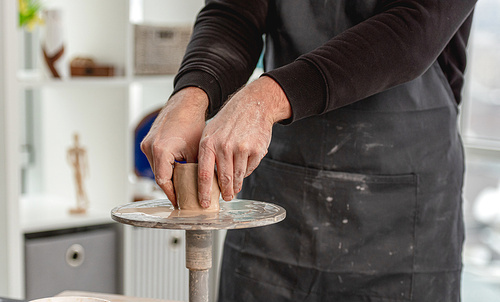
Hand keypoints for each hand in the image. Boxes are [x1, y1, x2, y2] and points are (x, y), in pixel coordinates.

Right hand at [140, 87, 207, 206]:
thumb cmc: (192, 123)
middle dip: (171, 187)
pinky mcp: (148, 141)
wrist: (185, 105)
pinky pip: (155, 160)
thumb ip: (195, 170)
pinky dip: (165, 167)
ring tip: (180, 186)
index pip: (163, 181)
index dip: (172, 194)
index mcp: (161, 151)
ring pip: (157, 169)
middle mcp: (150, 148)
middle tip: (181, 197)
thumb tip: (202, 188)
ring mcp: (146, 144)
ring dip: (168, 177)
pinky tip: (176, 171)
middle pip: (159, 176)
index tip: (178, 203)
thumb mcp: (197, 151)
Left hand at [197, 76, 291, 206]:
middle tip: (226, 198)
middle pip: (223, 179)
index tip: (204, 203)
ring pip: (237, 177)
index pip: (204, 174)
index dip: (204, 192)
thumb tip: (204, 179)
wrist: (253, 105)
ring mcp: (241, 149)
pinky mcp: (256, 150)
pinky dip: (246, 171)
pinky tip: (245, 166)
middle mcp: (224, 146)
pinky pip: (249, 169)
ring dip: (236, 186)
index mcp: (208, 143)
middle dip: (225, 193)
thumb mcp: (211, 132)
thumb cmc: (229, 121)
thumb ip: (207, 154)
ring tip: (234, 190)